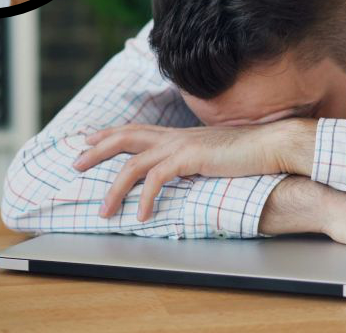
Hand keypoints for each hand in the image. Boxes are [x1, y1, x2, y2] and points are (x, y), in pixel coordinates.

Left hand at [72, 122, 286, 219]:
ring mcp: (181, 145)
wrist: (270, 145)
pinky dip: (145, 198)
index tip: (89, 140)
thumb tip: (184, 171)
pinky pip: (157, 179)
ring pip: (133, 163)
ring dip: (115, 188)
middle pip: (125, 137)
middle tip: (75, 163)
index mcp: (179, 134)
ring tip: (105, 211)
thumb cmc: (247, 153)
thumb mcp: (213, 154)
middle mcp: (175, 136)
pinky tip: (142, 215)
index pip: (136, 129)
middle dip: (97, 150)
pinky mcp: (190, 158)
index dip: (110, 134)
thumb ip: (194, 160)